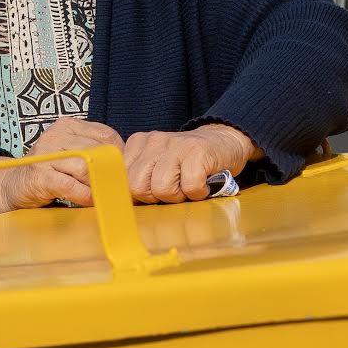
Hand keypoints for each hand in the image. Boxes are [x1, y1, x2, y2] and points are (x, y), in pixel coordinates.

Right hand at [0, 118, 123, 216]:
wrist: (12, 184)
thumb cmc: (49, 171)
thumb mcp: (71, 153)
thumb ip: (93, 152)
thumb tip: (127, 164)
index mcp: (67, 125)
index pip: (106, 135)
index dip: (119, 155)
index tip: (122, 171)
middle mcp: (55, 136)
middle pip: (97, 152)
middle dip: (111, 172)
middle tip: (118, 187)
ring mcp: (45, 156)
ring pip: (85, 168)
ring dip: (98, 185)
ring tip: (103, 194)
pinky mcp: (39, 177)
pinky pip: (70, 186)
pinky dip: (84, 196)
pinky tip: (89, 201)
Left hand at [122, 124, 259, 203]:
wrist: (225, 141)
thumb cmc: (188, 163)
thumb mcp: (157, 166)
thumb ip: (139, 179)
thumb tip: (122, 206)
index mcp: (138, 144)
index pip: (123, 181)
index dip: (141, 195)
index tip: (156, 191)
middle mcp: (153, 141)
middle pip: (137, 188)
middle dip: (157, 197)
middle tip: (175, 188)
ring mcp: (174, 144)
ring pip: (162, 189)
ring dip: (179, 196)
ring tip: (189, 184)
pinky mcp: (196, 151)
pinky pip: (190, 187)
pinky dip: (199, 193)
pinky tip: (204, 182)